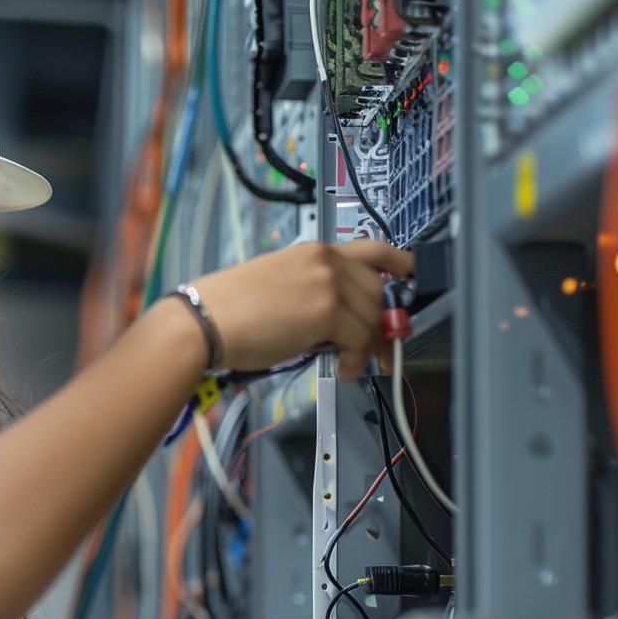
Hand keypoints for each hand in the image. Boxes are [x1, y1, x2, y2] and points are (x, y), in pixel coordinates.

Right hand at [188, 240, 411, 379]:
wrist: (205, 321)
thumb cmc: (228, 309)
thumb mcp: (279, 286)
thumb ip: (316, 292)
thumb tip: (342, 321)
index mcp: (313, 250)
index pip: (374, 248)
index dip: (402, 263)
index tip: (412, 277)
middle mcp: (326, 260)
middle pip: (378, 291)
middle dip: (380, 323)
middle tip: (374, 350)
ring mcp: (328, 283)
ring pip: (372, 318)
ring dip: (365, 347)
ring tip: (348, 364)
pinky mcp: (327, 310)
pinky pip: (360, 339)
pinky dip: (356, 360)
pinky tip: (343, 369)